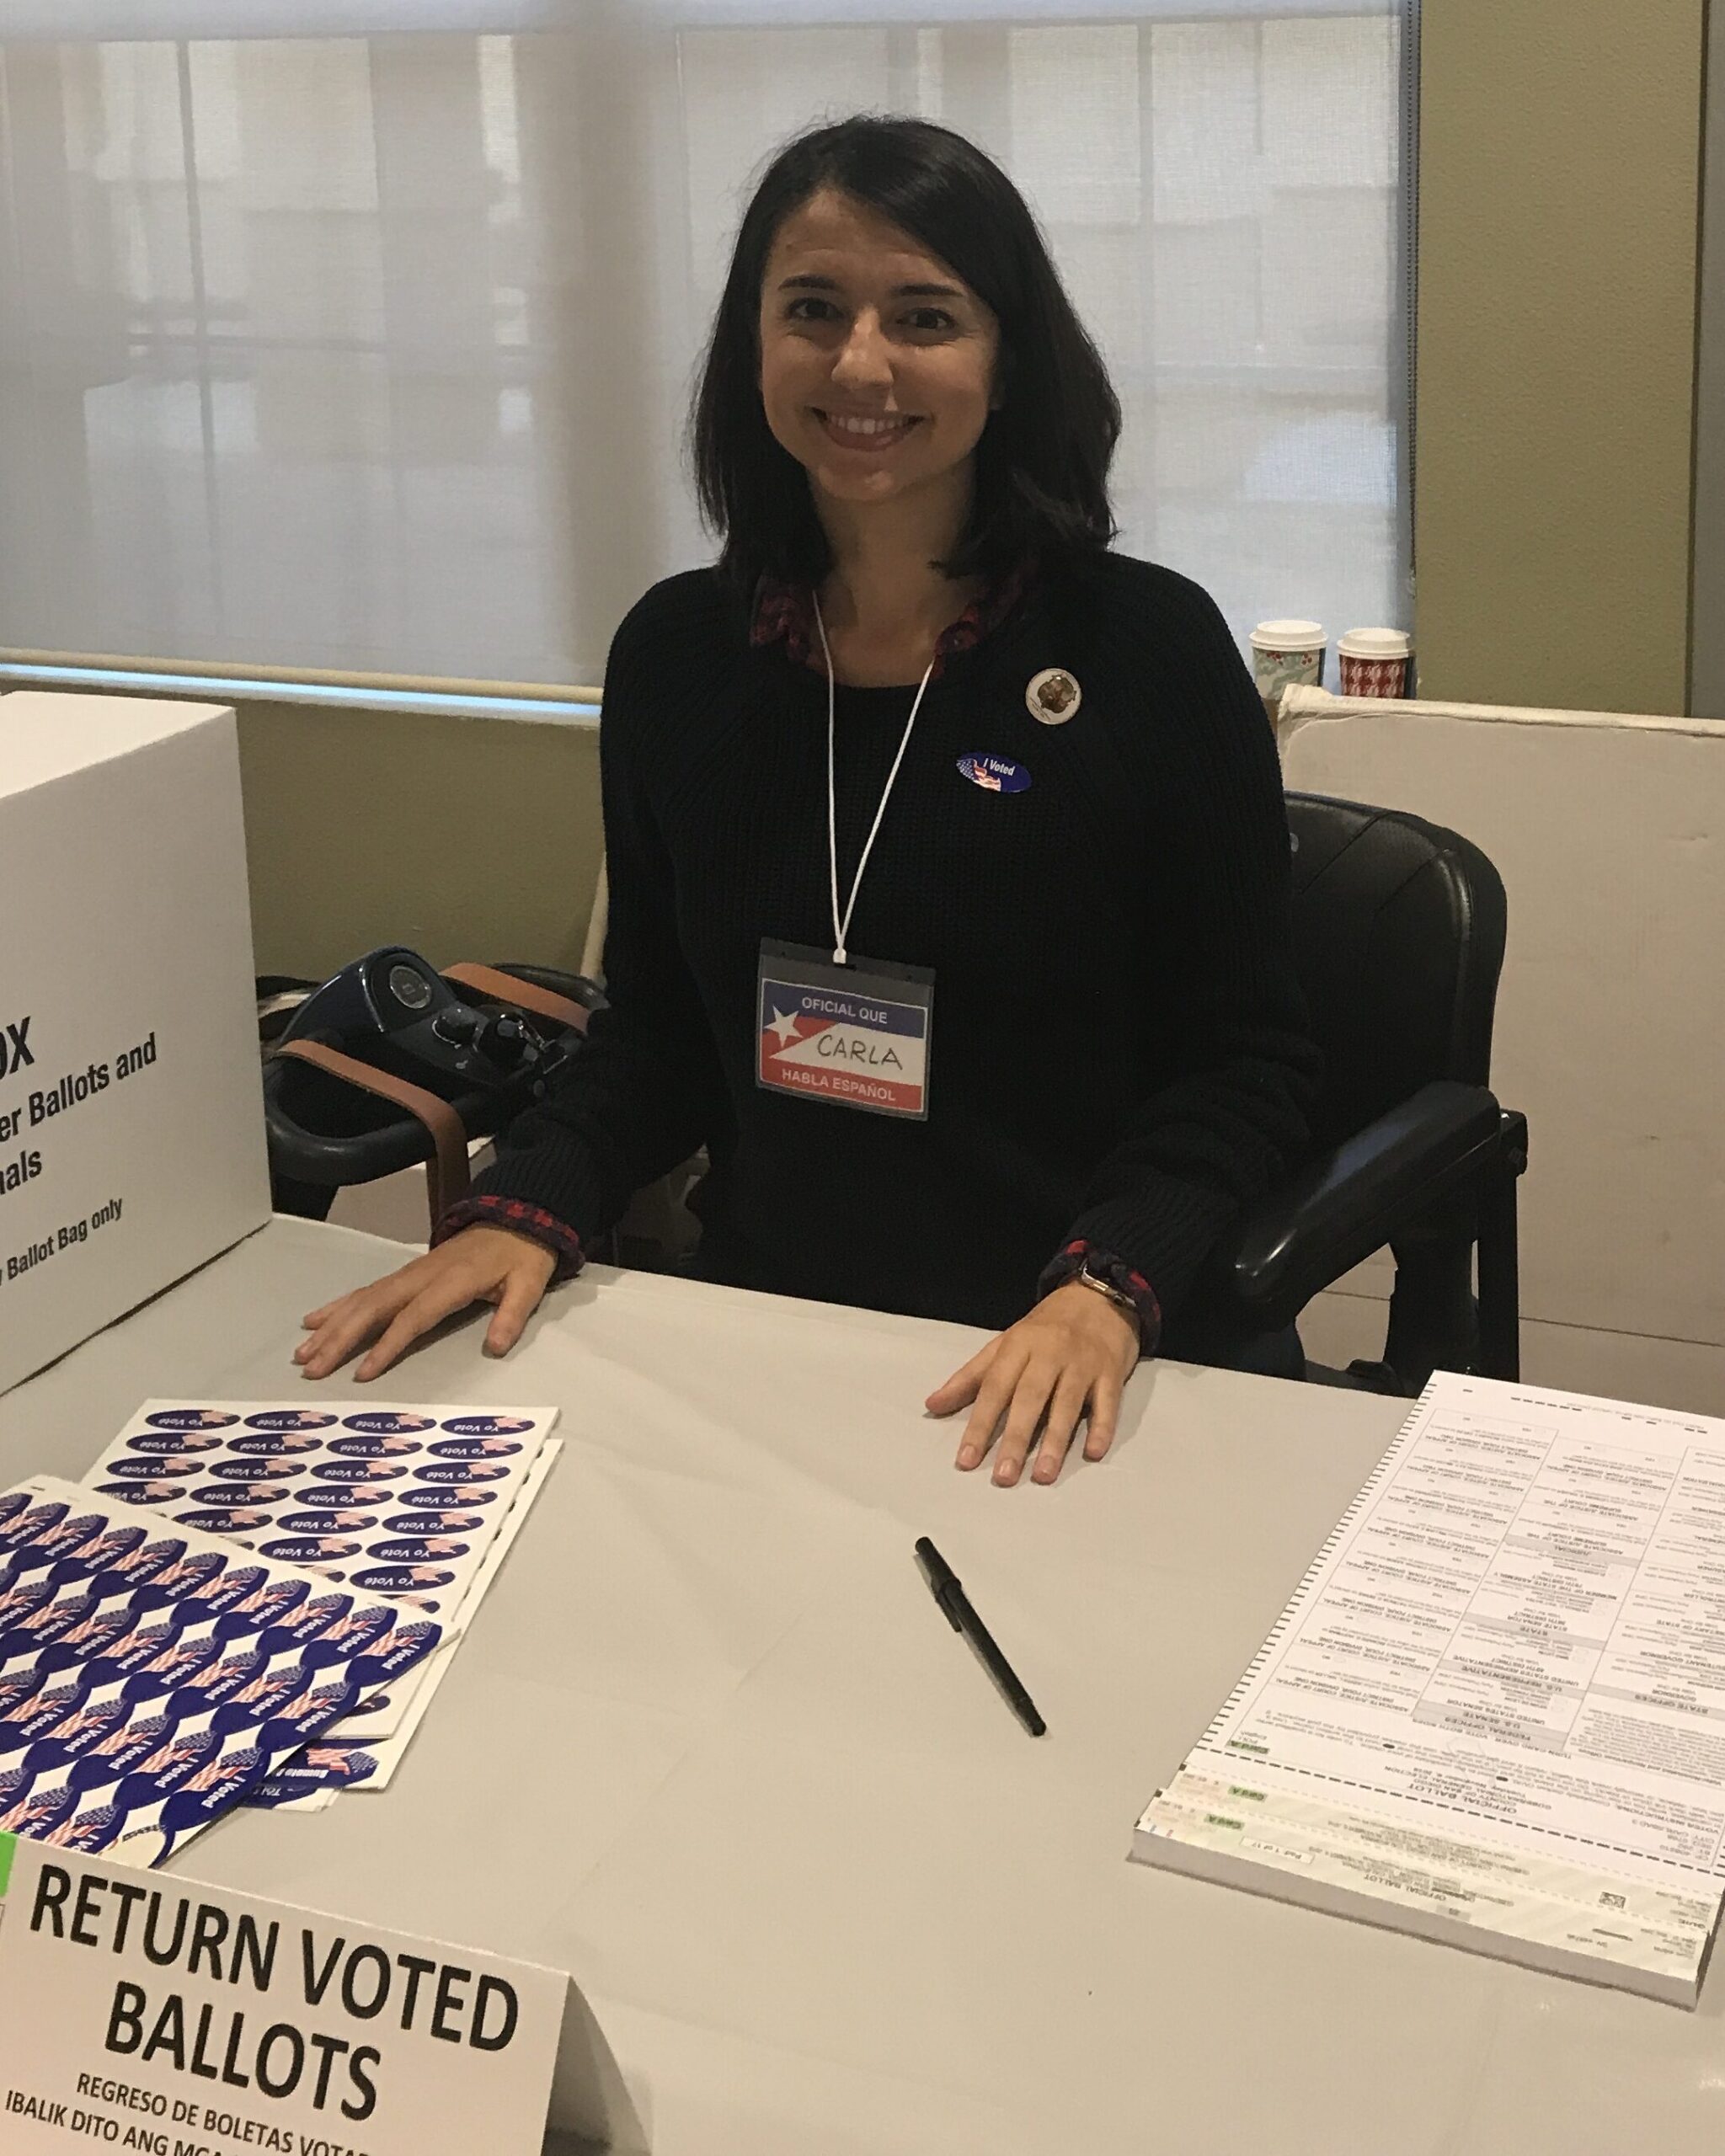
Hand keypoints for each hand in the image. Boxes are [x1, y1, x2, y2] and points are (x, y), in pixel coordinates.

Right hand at [293, 1226, 558, 1380]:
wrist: (517, 1218)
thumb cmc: (522, 1256)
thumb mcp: (529, 1284)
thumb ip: (512, 1315)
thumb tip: (497, 1346)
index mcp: (452, 1281)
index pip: (413, 1317)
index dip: (388, 1345)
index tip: (363, 1373)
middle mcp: (422, 1275)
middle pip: (374, 1307)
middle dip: (340, 1338)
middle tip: (312, 1368)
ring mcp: (410, 1273)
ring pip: (363, 1299)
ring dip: (331, 1325)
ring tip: (303, 1353)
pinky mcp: (406, 1274)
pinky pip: (366, 1291)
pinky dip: (338, 1306)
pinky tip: (315, 1321)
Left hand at [925, 1282, 1139, 1487]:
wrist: (1097, 1298)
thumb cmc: (1044, 1329)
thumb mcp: (1004, 1344)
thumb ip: (969, 1377)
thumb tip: (932, 1405)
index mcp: (1018, 1346)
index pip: (994, 1388)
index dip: (979, 1424)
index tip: (966, 1460)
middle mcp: (1049, 1354)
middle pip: (1030, 1397)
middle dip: (1015, 1438)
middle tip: (1004, 1476)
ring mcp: (1082, 1363)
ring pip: (1067, 1404)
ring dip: (1055, 1441)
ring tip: (1043, 1475)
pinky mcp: (1111, 1372)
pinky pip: (1107, 1402)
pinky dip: (1102, 1427)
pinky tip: (1093, 1453)